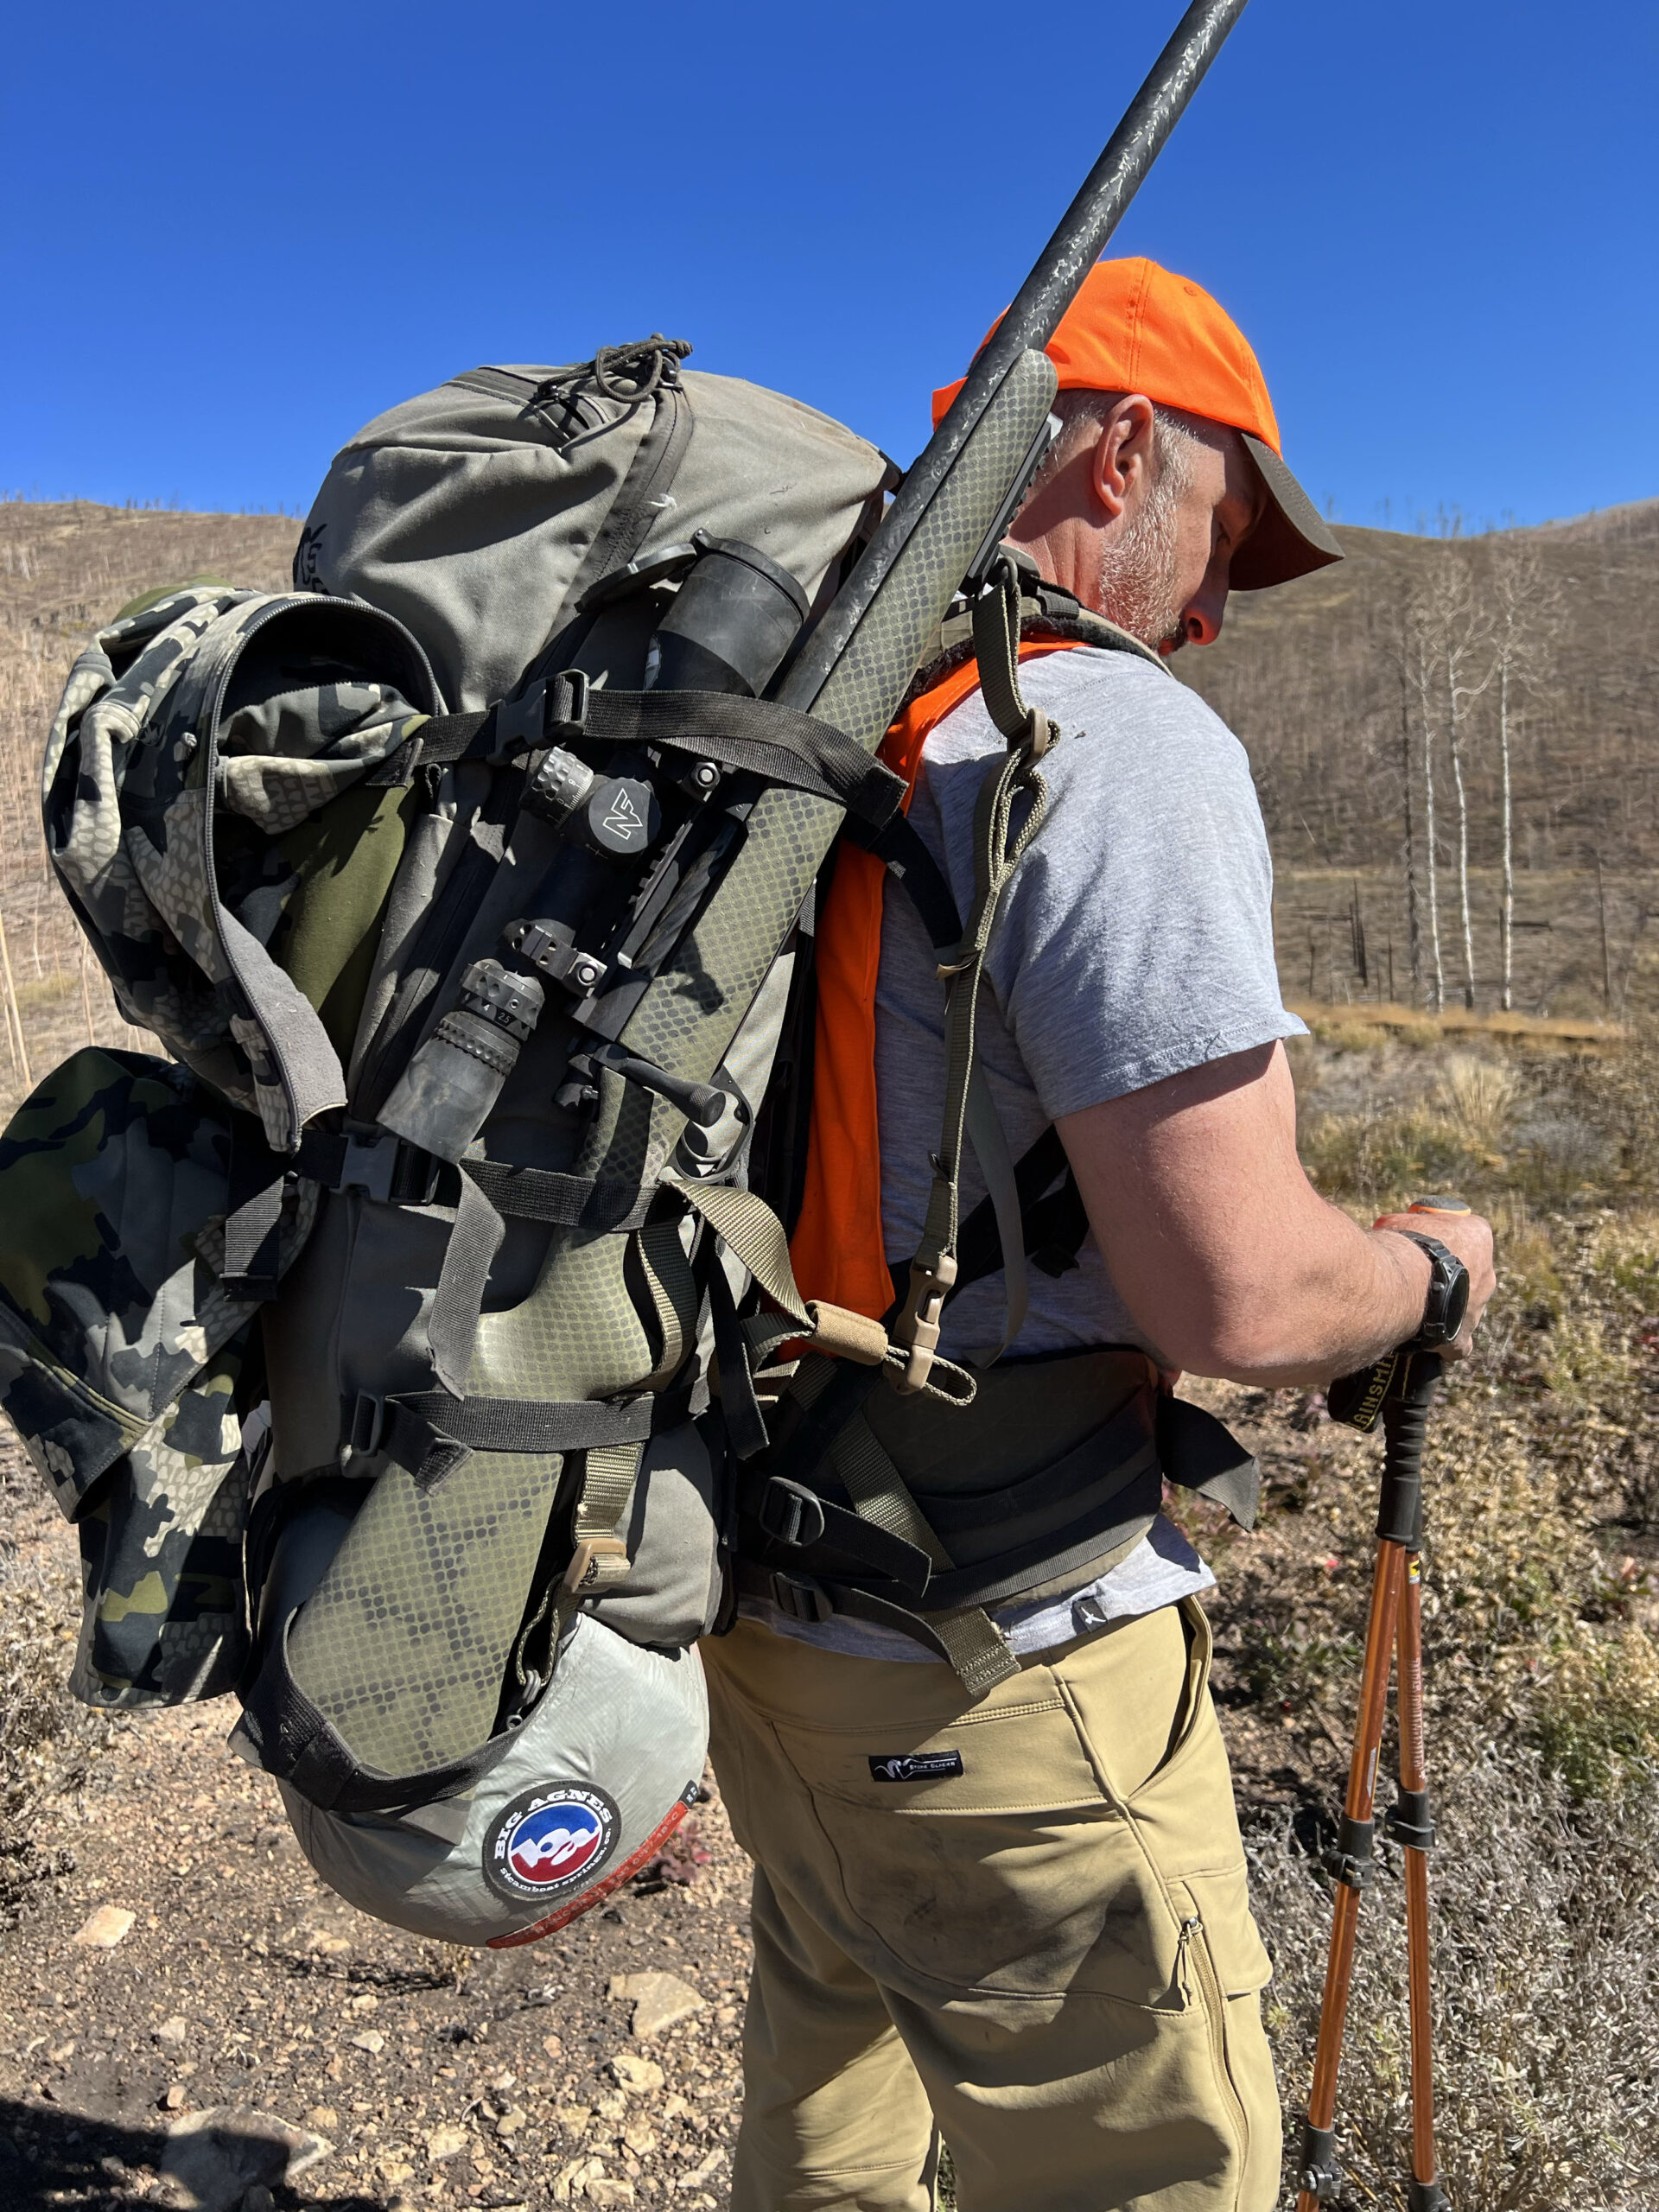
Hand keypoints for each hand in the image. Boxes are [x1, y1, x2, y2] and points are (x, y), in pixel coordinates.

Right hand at [1373, 1207, 1495, 1360]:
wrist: (1405, 1282)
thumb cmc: (1404, 1245)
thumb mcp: (1400, 1221)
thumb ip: (1405, 1225)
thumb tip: (1392, 1227)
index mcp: (1478, 1236)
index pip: (1466, 1234)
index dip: (1443, 1239)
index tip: (1422, 1245)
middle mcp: (1487, 1273)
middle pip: (1470, 1273)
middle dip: (1447, 1276)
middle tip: (1417, 1278)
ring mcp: (1478, 1307)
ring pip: (1465, 1308)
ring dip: (1446, 1307)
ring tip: (1414, 1308)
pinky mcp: (1464, 1336)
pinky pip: (1460, 1343)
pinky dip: (1446, 1343)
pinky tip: (1427, 1341)